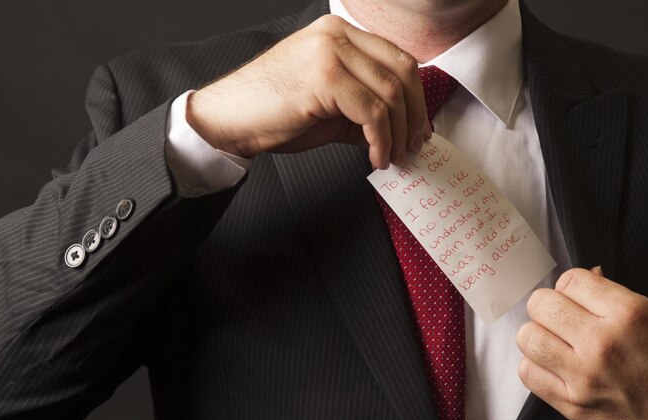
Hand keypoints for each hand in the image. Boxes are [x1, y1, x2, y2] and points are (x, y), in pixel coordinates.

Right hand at [186, 15, 429, 168]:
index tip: (418, 128)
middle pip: (402, 72)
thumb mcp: (330, 108)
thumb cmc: (272, 112)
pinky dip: (380, 140)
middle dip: (414, 116)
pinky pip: (371, 112)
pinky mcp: (324, 77)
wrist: (229, 119)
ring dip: (399, 134)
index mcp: (340, 34)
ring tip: (394, 157)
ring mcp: (330, 52)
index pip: (398, 59)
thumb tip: (401, 132)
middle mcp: (337, 35)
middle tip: (413, 146)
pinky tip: (375, 157)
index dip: (416, 98)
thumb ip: (365, 112)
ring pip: (390, 93)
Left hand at [516, 268, 647, 419]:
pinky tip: (555, 366)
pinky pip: (528, 374)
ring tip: (556, 342)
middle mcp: (602, 343)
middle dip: (550, 306)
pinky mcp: (573, 406)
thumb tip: (587, 279)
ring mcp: (584, 377)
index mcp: (630, 314)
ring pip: (527, 338)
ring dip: (538, 335)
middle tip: (564, 317)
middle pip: (542, 305)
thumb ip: (619, 297)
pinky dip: (536, 366)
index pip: (570, 280)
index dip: (572, 286)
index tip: (580, 297)